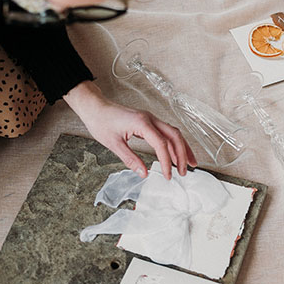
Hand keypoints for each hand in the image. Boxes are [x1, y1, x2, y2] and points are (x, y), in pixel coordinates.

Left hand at [64, 80, 196, 178]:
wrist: (95, 107)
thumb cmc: (101, 122)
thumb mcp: (113, 144)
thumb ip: (131, 159)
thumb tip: (144, 174)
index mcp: (142, 123)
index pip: (161, 144)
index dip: (167, 162)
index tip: (168, 176)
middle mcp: (150, 119)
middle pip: (175, 136)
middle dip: (182, 154)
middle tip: (184, 172)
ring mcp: (151, 119)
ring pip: (173, 133)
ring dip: (182, 148)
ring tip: (188, 164)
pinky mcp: (148, 121)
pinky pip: (166, 132)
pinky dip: (174, 144)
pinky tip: (175, 154)